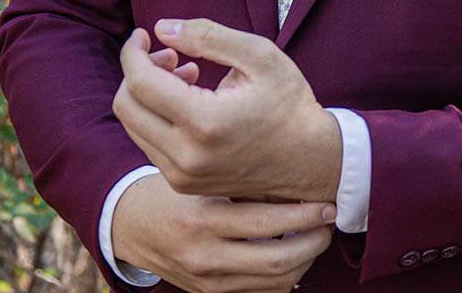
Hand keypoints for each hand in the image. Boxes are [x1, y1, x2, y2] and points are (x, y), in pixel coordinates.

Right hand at [111, 172, 334, 292]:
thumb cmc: (174, 189)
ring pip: (273, 284)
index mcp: (203, 218)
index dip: (306, 215)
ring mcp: (206, 281)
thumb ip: (245, 183)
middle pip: (277, 261)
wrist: (132, 223)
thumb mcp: (204, 178)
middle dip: (313, 242)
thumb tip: (296, 182)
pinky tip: (294, 256)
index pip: (268, 223)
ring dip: (303, 262)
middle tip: (329, 221)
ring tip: (316, 237)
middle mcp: (204, 255)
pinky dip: (283, 278)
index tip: (327, 203)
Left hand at [113, 18, 342, 202]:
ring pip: (134, 126)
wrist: (309, 159)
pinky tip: (188, 100)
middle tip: (171, 54)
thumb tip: (161, 28)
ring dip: (148, 94)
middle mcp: (185, 156)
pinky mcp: (183, 184)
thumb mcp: (259, 55)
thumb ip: (208, 36)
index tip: (143, 33)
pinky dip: (157, 115)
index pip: (140, 82)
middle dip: (138, 71)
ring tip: (186, 75)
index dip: (133, 52)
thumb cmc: (288, 102)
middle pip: (127, 105)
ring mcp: (182, 176)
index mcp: (204, 122)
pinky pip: (149, 143)